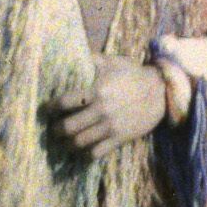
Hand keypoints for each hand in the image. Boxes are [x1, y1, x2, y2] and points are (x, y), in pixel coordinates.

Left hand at [48, 55, 166, 160]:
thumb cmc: (133, 74)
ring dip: (68, 144)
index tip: (46, 110)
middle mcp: (102, 110)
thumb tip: (71, 51)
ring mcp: (111, 126)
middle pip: (69, 127)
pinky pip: (97, 153)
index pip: (65, 102)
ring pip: (80, 142)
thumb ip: (92, 60)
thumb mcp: (113, 62)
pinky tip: (82, 151)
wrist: (161, 92)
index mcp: (97, 90)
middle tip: (52, 130)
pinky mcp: (120, 138)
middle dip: (56, 130)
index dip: (52, 107)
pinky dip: (86, 154)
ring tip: (64, 142)